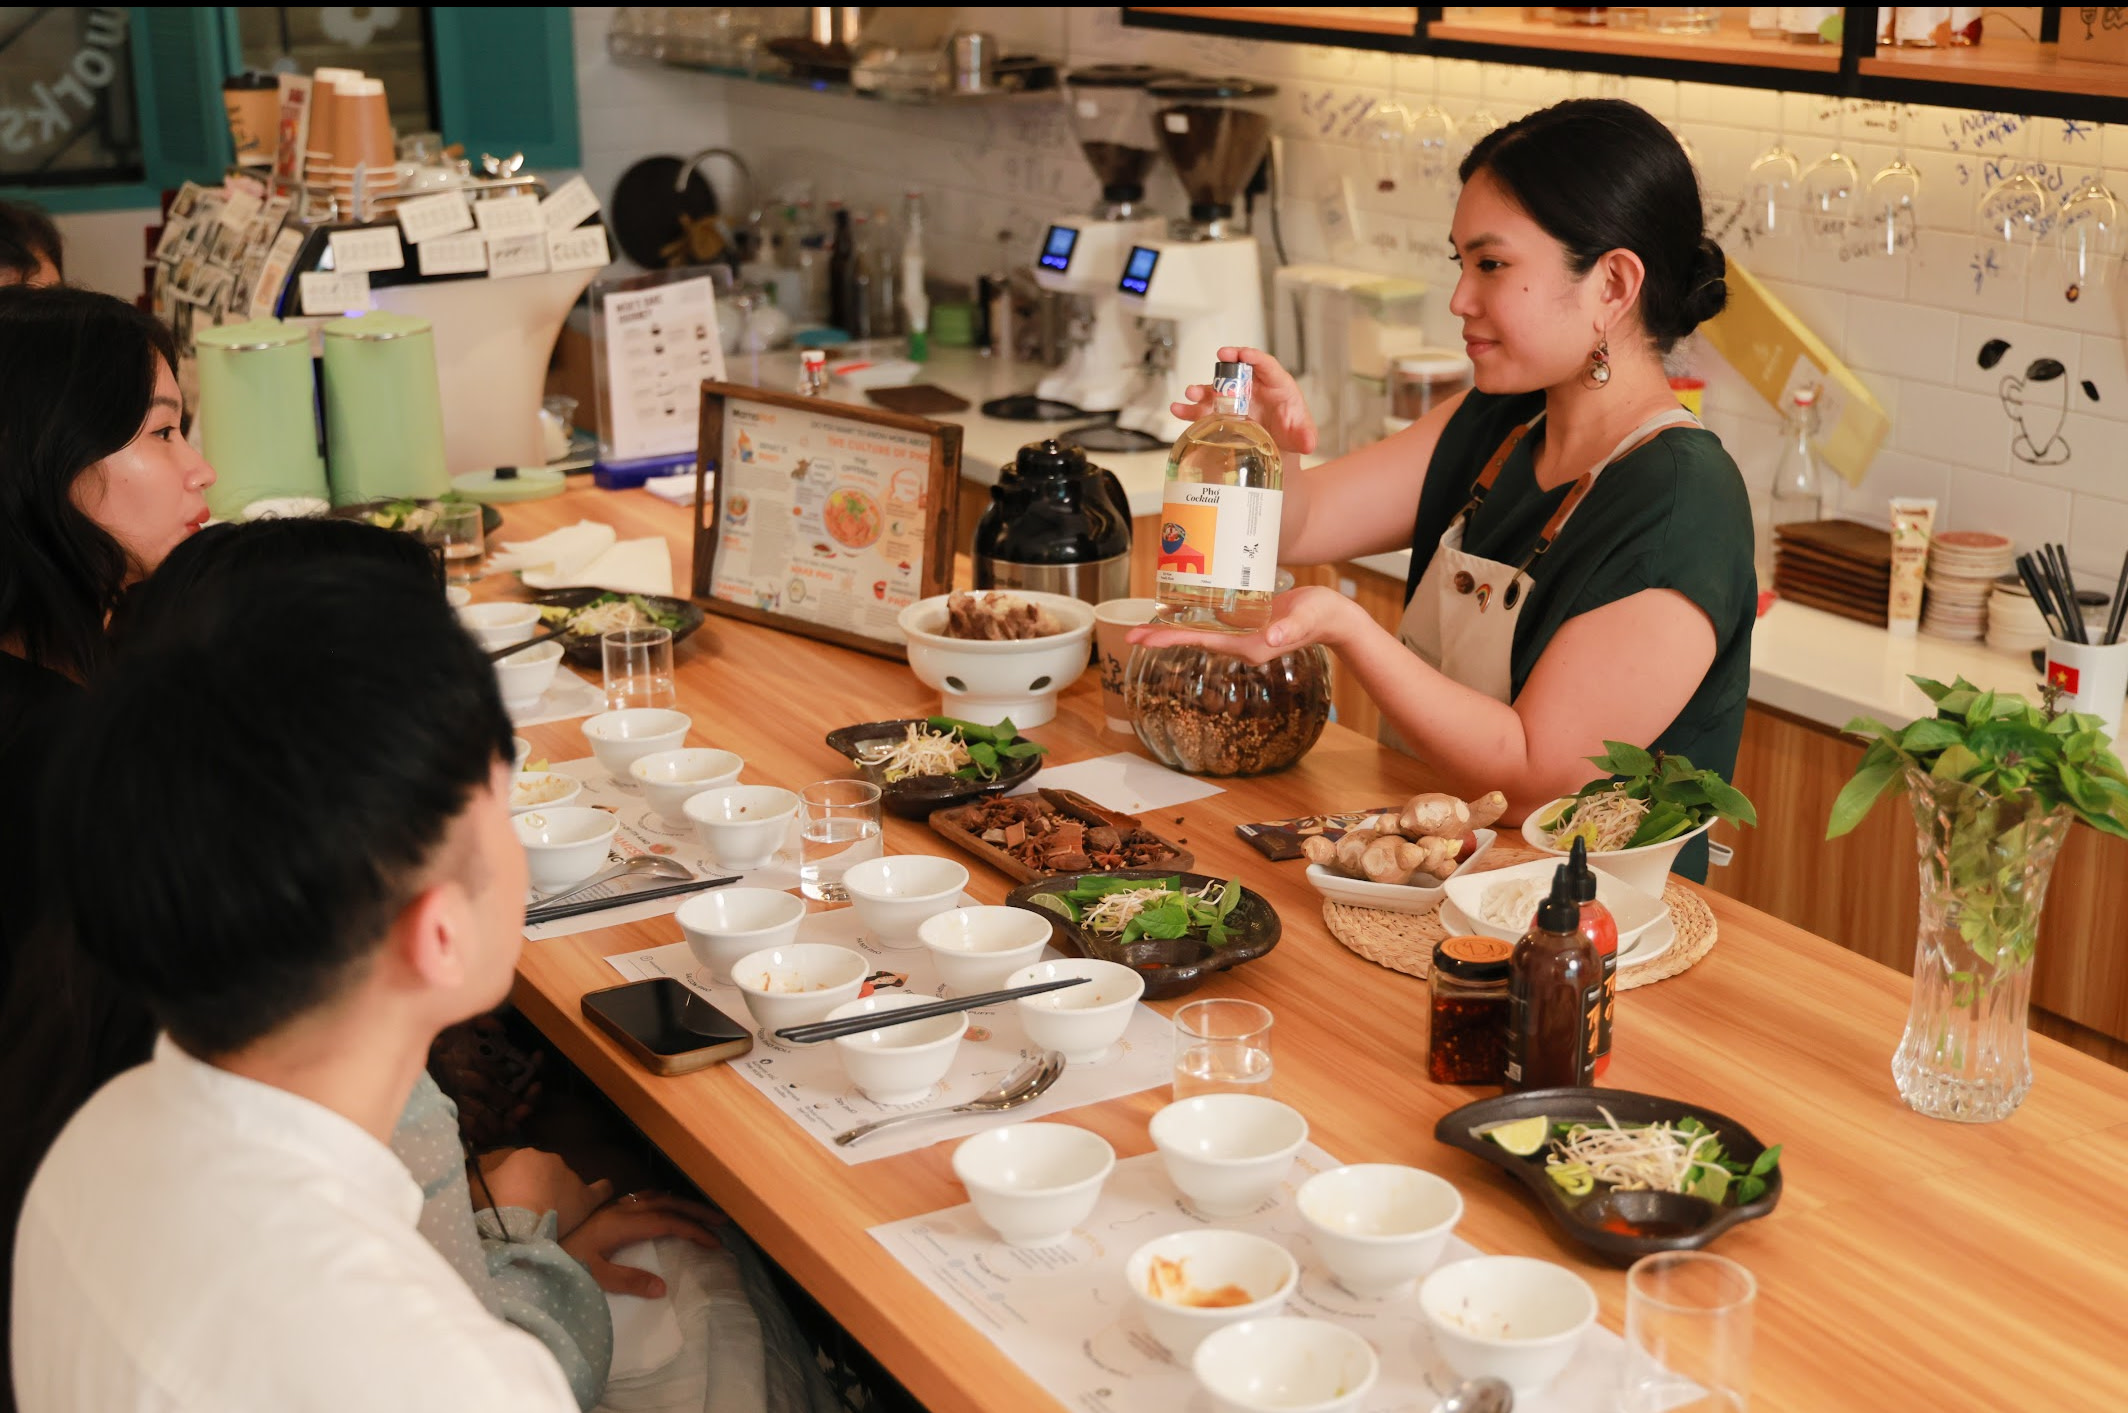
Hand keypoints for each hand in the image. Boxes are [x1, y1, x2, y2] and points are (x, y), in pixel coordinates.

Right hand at [477, 1148, 609, 1236]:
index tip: (511, 1200)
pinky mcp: (586, 1197)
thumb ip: (480, 1177)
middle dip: (537, 1188)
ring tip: (550, 1215)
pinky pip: (599, 1190)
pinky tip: (605, 1189)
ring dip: (559, 1194)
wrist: (519, 1227)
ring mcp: (571, 1177)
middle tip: (527, 1210)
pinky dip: (602, 1189)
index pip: (523, 1167)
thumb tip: (477, 1170)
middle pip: (545, 1174)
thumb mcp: (476, 1188)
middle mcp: (551, 1160)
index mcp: (526, 1155)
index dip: (517, 1185)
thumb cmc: (495, 1208)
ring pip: (566, 1183)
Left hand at [559, 1192, 724, 1297]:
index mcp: (622, 1223)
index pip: (667, 1222)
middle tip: (723, 1220)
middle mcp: (621, 1209)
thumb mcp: (594, 1275)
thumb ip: (628, 1281)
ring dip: (683, 1203)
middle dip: (697, 1211)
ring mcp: (614, 1206)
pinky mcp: (607, 1209)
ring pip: (657, 1197)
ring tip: (703, 1212)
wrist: (530, 1241)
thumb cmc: (561, 1261)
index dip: (694, 1230)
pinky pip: (645, 1197)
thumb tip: (663, 1287)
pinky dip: (664, 1200)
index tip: (715, 1242)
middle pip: (668, 1203)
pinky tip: (666, 1205)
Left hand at [1126, 586, 1358, 664]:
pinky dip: (1192, 619)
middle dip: (1162, 636)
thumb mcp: (1308, 618)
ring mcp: (1242, 636)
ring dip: (1173, 629)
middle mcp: (1240, 644)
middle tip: (1129, 633)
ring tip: (1144, 624)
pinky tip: (1178, 612)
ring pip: (1199, 633)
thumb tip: (1270, 640)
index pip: (1201, 641)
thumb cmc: (1322, 616)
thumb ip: (1290, 630)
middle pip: (1193, 640)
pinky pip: (1212, 624)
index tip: (1143, 638)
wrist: (1334, 620)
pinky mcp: (1245, 625)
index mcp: (1248, 646)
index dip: (1170, 639)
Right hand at [1167, 346, 1318, 455]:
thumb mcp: (1302, 434)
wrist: (1278, 445)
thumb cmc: (1292, 430)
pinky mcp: (1222, 413)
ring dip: (1203, 389)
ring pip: (1216, 389)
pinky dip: (1190, 409)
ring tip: (1192, 392)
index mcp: (1276, 385)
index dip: (1255, 357)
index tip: (1244, 354)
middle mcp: (1253, 387)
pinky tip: (1179, 409)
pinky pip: (1204, 409)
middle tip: (1219, 358)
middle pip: (1238, 371)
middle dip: (1227, 365)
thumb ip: (1306, 436)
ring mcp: (1236, 400)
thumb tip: (1309, 443)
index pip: (1266, 365)